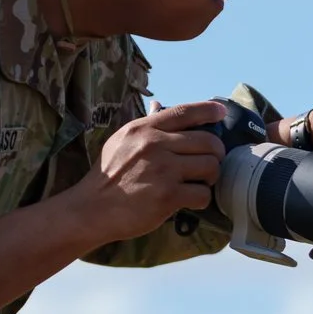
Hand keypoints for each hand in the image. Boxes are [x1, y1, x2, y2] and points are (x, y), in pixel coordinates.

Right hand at [0, 99, 227, 313]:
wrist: (91, 209)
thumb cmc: (106, 176)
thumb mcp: (120, 140)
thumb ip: (144, 124)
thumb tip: (159, 104)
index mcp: (144, 128)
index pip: (185, 112)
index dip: (209, 111)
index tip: (221, 113)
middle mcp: (156, 145)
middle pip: (208, 142)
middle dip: (216, 153)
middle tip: (209, 164)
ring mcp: (164, 171)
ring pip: (210, 167)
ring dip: (211, 177)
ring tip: (200, 183)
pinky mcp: (168, 197)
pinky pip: (202, 194)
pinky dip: (201, 199)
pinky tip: (190, 201)